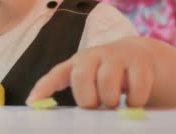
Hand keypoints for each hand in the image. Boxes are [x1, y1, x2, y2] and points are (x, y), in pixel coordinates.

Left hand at [27, 37, 154, 108]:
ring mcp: (117, 55)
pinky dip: (135, 100)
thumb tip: (70, 119)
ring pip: (107, 81)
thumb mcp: (94, 81)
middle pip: (81, 76)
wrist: (143, 56)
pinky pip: (136, 87)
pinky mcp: (140, 61)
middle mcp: (95, 55)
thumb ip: (83, 95)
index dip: (44, 88)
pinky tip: (134, 101)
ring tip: (115, 104)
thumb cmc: (112, 75)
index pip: (57, 74)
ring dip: (111, 100)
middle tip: (95, 106)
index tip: (32, 103)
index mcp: (79, 63)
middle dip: (87, 97)